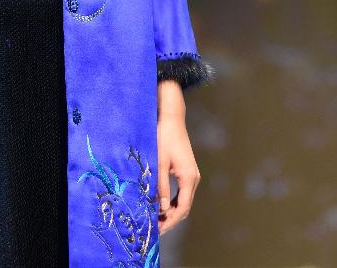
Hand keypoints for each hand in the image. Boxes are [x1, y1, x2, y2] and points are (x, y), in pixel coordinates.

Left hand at [156, 90, 200, 234]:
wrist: (172, 119)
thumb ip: (161, 186)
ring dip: (172, 211)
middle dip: (171, 219)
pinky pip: (183, 192)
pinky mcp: (187, 171)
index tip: (158, 229)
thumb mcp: (159, 162)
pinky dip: (174, 201)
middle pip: (185, 206)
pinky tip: (161, 204)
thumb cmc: (164, 138)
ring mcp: (192, 175)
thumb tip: (162, 208)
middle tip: (156, 228)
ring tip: (157, 218)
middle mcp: (194, 178)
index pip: (182, 208)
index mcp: (189, 177)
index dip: (171, 221)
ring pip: (184, 200)